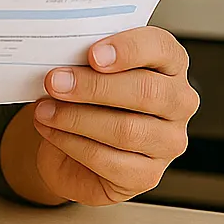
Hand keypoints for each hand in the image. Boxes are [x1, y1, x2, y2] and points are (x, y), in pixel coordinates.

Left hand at [2, 26, 198, 205]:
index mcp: (170, 64)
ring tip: (45, 109)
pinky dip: (73, 143)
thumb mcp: (86, 69)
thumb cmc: (86, 98)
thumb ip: (84, 59)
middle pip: (146, 91)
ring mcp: (168, 142)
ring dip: (76, 118)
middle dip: (94, 87)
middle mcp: (178, 102)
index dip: (129, 49)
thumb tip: (61, 58)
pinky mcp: (148, 175)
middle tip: (55, 82)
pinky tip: (51, 131)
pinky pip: (110, 161)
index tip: (92, 54)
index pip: (161, 48)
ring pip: (127, 130)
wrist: (71, 145)